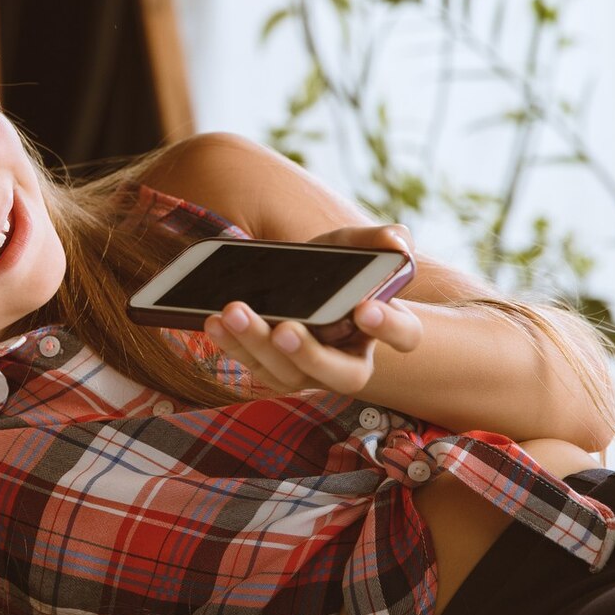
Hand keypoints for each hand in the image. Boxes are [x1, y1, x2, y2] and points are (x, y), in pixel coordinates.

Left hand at [202, 223, 422, 396]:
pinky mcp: (275, 371)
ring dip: (257, 344)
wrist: (304, 285)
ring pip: (287, 373)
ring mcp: (310, 372)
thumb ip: (379, 240)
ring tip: (231, 312)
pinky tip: (212, 319)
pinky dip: (231, 344)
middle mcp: (349, 361)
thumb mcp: (356, 247)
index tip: (364, 308)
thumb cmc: (338, 268)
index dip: (388, 326)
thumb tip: (396, 241)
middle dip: (309, 353)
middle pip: (337, 372)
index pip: (403, 336)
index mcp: (384, 329)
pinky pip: (253, 365)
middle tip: (284, 330)